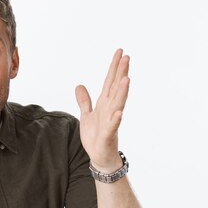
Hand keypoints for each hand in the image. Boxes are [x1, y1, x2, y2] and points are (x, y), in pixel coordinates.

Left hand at [75, 49, 129, 172]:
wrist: (99, 156)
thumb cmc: (95, 136)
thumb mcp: (86, 115)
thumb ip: (84, 101)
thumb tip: (79, 85)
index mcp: (104, 103)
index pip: (110, 81)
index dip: (114, 67)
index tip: (120, 52)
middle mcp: (110, 109)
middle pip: (116, 88)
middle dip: (121, 73)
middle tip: (127, 57)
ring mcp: (111, 121)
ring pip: (118, 104)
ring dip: (122, 92)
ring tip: (127, 79)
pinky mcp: (109, 134)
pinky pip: (113, 126)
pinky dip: (116, 119)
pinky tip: (119, 112)